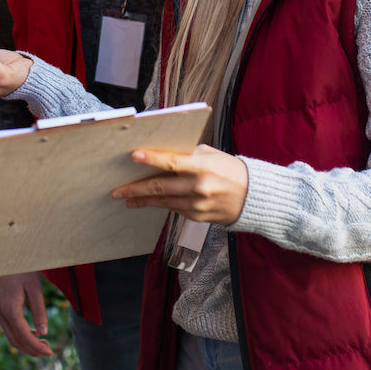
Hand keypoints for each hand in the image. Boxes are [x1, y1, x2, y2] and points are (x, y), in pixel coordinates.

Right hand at [0, 272, 52, 356]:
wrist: (4, 254)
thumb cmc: (22, 267)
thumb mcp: (35, 287)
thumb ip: (39, 311)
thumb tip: (43, 333)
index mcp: (10, 309)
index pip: (24, 336)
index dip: (37, 348)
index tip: (50, 353)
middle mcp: (0, 313)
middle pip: (15, 341)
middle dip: (32, 349)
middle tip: (49, 350)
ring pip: (10, 336)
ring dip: (26, 343)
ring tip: (43, 343)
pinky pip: (8, 327)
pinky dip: (20, 334)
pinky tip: (33, 331)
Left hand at [111, 144, 249, 225]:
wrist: (253, 196)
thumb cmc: (230, 169)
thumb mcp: (211, 154)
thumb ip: (188, 153)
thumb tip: (162, 151)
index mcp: (203, 166)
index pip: (172, 162)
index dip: (152, 159)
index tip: (134, 156)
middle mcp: (199, 187)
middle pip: (160, 187)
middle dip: (135, 189)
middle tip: (117, 190)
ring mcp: (198, 204)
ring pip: (163, 202)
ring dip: (143, 200)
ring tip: (126, 198)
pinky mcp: (198, 217)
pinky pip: (174, 209)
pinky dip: (161, 204)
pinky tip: (148, 202)